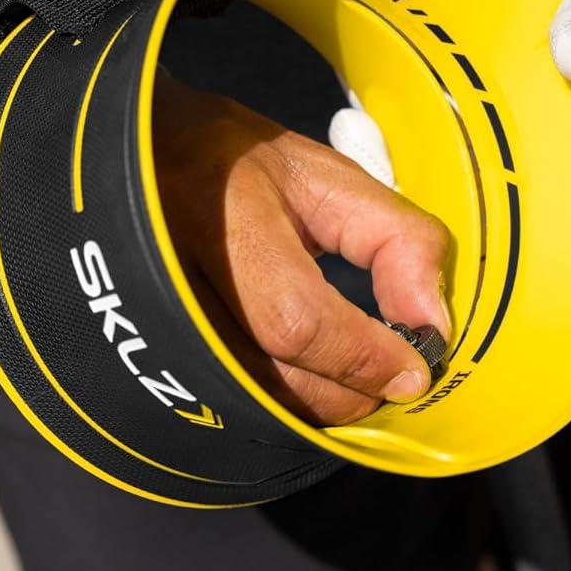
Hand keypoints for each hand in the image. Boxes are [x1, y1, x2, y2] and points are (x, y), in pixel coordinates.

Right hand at [153, 74, 450, 426]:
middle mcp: (175, 285)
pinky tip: (314, 375)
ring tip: (356, 367)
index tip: (415, 365)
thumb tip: (431, 325)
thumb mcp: (327, 175)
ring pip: (259, 407)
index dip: (364, 355)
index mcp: (220, 219)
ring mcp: (155, 331)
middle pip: (277, 381)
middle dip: (353, 390)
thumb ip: (393, 239)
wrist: (139, 166)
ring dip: (325, 403)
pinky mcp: (160, 359)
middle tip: (393, 369)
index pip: (297, 321)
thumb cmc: (234, 162)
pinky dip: (290, 402)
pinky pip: (237, 407)